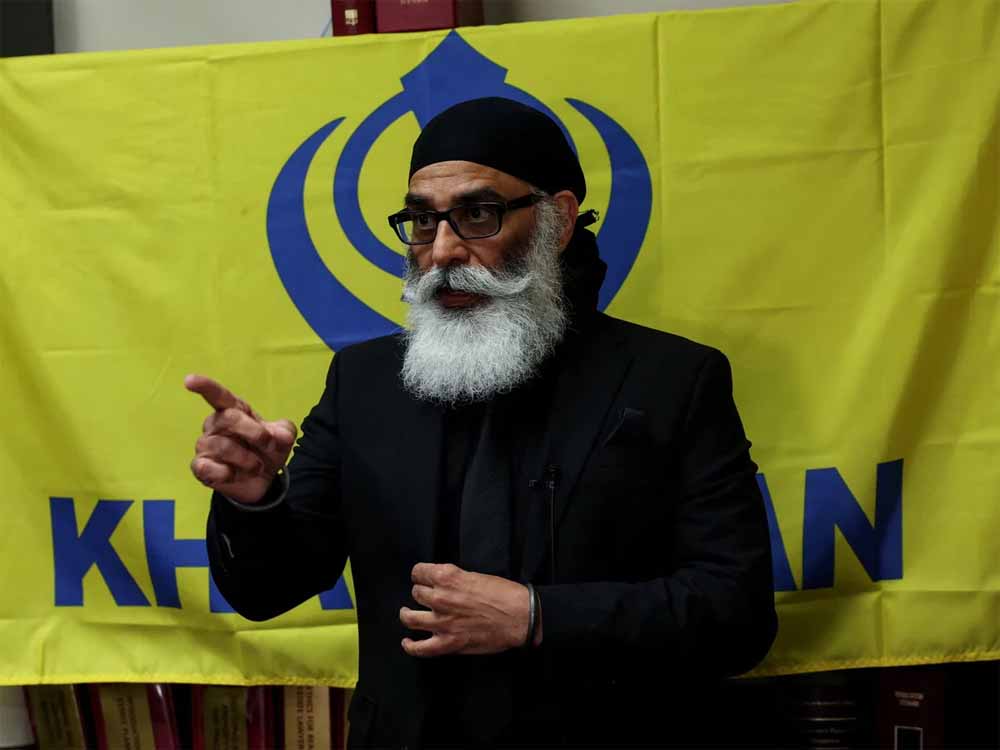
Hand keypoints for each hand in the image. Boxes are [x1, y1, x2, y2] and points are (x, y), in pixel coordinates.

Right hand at [184, 374, 296, 503]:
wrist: (264, 479)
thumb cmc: (267, 449)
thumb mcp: (283, 437)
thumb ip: (284, 432)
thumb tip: (280, 437)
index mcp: (234, 410)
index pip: (218, 395)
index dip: (204, 386)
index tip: (190, 380)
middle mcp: (215, 424)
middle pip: (228, 419)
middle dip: (255, 433)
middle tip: (269, 445)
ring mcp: (206, 446)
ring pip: (222, 446)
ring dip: (247, 458)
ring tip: (256, 466)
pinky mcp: (201, 467)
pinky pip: (206, 467)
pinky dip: (224, 473)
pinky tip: (232, 474)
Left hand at [399, 563, 541, 656]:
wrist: (520, 616)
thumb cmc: (504, 594)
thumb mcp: (476, 575)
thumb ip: (455, 580)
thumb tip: (443, 586)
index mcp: (448, 577)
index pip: (418, 572)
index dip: (420, 575)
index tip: (423, 578)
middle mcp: (440, 597)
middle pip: (416, 593)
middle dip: (421, 594)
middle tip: (427, 598)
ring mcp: (441, 622)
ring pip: (410, 618)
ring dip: (408, 615)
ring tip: (408, 614)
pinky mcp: (448, 643)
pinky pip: (420, 648)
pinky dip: (410, 646)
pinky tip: (407, 642)